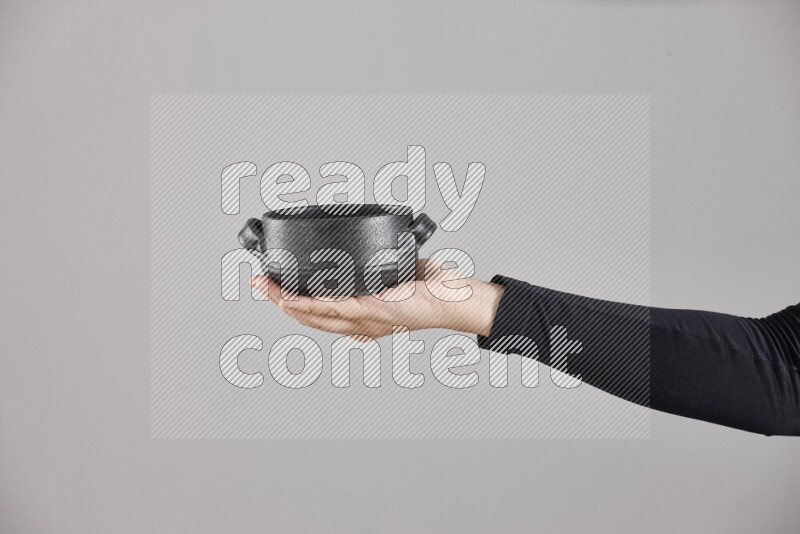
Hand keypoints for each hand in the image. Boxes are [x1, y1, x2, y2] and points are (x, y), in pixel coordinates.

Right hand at [251, 259, 503, 340]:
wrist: (457, 299)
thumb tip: (367, 243)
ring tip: (265, 287)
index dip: (292, 304)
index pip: (320, 315)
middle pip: (309, 318)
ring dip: (285, 301)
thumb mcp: (396, 274)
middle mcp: (360, 325)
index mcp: (362, 319)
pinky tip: (291, 298)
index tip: (273, 287)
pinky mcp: (375, 311)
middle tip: (257, 284)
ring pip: (315, 315)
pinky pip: (335, 308)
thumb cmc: (433, 290)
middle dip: (278, 301)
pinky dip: (310, 304)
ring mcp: (366, 321)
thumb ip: (377, 265)